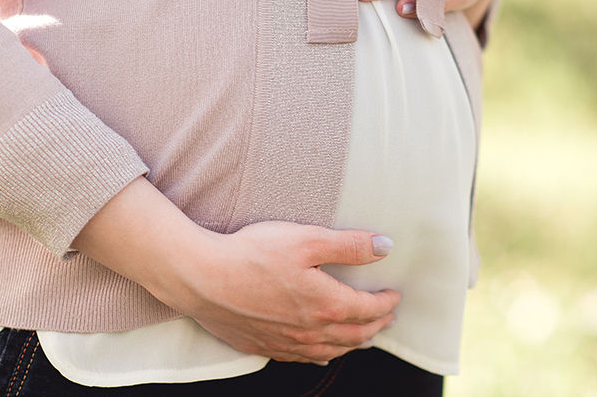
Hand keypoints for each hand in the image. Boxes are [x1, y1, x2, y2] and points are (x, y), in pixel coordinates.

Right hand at [71, 176, 398, 364]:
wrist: (202, 279)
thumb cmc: (252, 254)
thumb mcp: (306, 239)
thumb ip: (349, 245)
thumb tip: (385, 247)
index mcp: (326, 304)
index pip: (369, 310)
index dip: (386, 303)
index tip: (394, 295)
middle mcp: (310, 331)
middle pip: (354, 335)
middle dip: (376, 325)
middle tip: (386, 316)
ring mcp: (286, 343)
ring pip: (331, 351)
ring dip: (352, 344)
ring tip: (363, 336)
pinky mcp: (263, 346)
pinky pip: (302, 358)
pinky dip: (322, 355)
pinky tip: (322, 353)